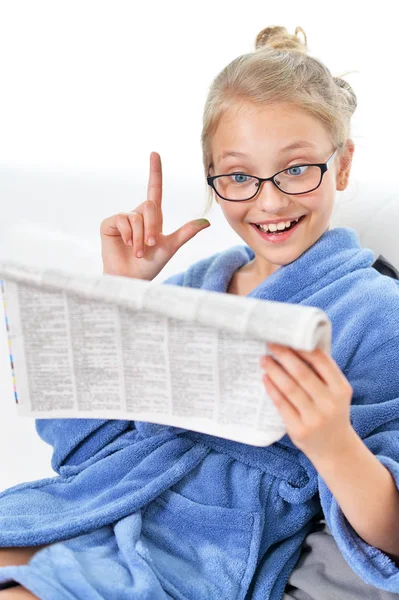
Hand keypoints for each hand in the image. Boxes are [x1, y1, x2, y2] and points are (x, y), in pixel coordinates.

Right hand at [100, 152, 209, 279]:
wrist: (132, 279)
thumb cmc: (150, 266)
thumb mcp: (170, 247)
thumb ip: (186, 233)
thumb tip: (206, 222)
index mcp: (152, 217)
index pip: (154, 189)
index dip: (155, 172)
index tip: (154, 154)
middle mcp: (137, 214)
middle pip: (150, 205)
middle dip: (152, 227)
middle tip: (151, 246)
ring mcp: (123, 219)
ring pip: (137, 216)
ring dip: (141, 236)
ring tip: (139, 251)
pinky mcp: (109, 224)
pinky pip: (122, 219)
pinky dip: (129, 234)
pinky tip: (128, 245)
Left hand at [259, 343, 353, 459]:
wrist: (335, 449)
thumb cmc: (331, 412)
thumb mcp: (336, 393)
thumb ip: (323, 373)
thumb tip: (297, 346)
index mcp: (341, 389)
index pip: (321, 362)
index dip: (302, 349)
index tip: (287, 339)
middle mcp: (329, 403)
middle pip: (302, 373)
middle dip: (284, 356)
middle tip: (270, 344)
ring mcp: (314, 418)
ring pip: (289, 388)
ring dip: (274, 370)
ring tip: (264, 359)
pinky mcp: (299, 429)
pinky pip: (281, 404)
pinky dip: (272, 389)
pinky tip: (265, 378)